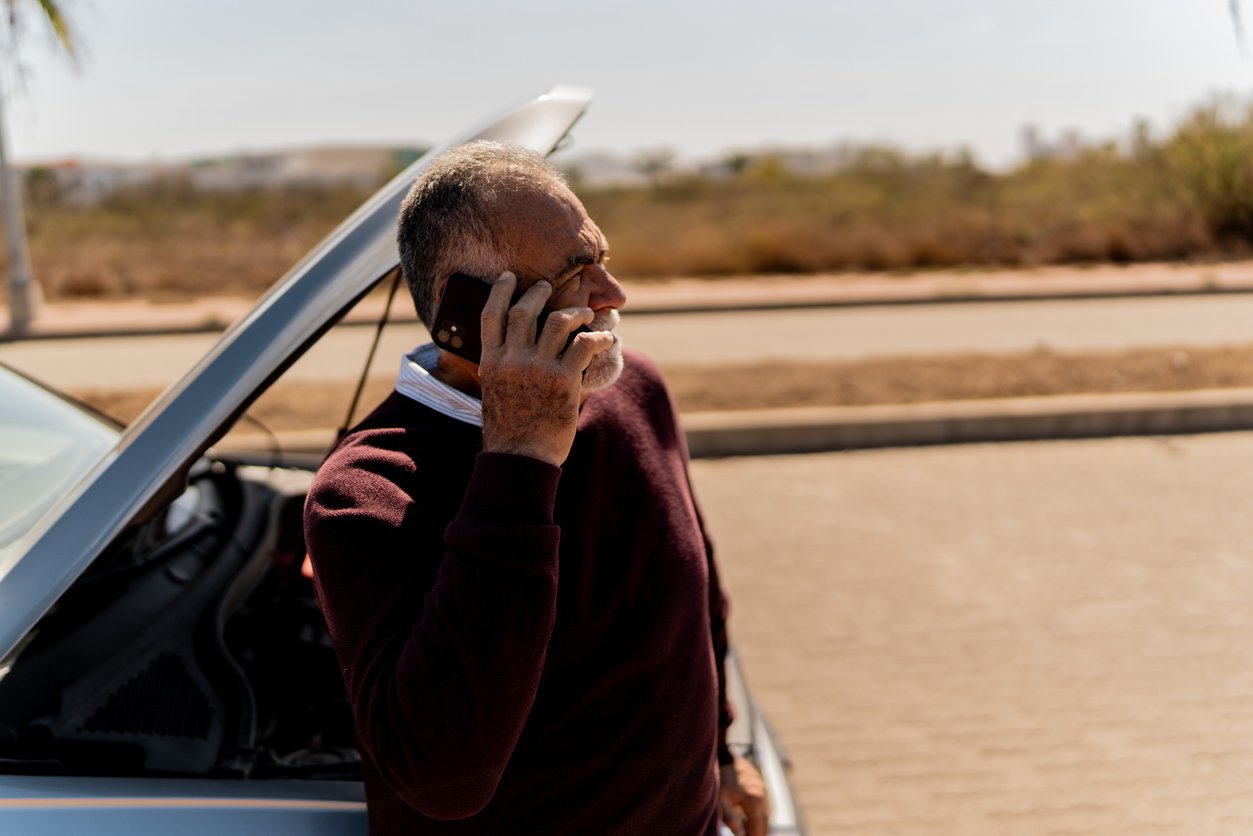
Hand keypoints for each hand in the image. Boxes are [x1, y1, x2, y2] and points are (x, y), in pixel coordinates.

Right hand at [478, 271, 614, 466]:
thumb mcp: (495, 391)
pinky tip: (605, 341)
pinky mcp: (564, 381)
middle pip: (526, 310)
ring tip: (585, 314)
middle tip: (549, 288)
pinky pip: (584, 346)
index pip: (492, 315)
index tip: (509, 277)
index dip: (501, 291)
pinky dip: (598, 339)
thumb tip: (514, 348)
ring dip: (575, 313)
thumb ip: (503, 366)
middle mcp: (512, 360)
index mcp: (492, 362)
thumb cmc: (510, 429)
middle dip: (540, 293)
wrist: (521, 457)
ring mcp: (538, 368)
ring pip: (559, 321)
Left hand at [720, 755, 768, 835]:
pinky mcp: (759, 781)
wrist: (721, 754)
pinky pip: (762, 802)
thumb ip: (733, 821)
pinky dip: (757, 812)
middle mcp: (762, 793)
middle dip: (759, 832)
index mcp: (755, 799)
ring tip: (749, 831)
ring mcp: (762, 786)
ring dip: (758, 823)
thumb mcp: (722, 802)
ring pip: (765, 811)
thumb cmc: (719, 778)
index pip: (759, 827)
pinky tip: (747, 817)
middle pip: (765, 820)